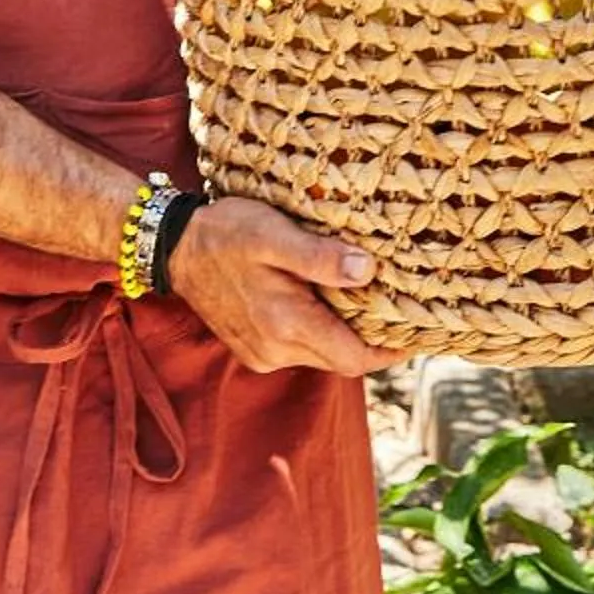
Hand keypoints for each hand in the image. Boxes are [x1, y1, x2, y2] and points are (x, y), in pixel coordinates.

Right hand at [167, 195, 404, 375]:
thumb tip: (368, 272)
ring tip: (365, 300)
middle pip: (343, 360)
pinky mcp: (253, 351)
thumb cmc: (227, 233)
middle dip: (372, 339)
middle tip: (400, 308)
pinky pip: (300, 351)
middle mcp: (275, 350)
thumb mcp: (274, 233)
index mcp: (286, 325)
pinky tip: (324, 303)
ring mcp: (262, 355)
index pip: (357, 358)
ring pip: (323, 356)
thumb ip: (321, 258)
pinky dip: (319, 333)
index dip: (392, 349)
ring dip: (345, 335)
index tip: (419, 330)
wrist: (175, 247)